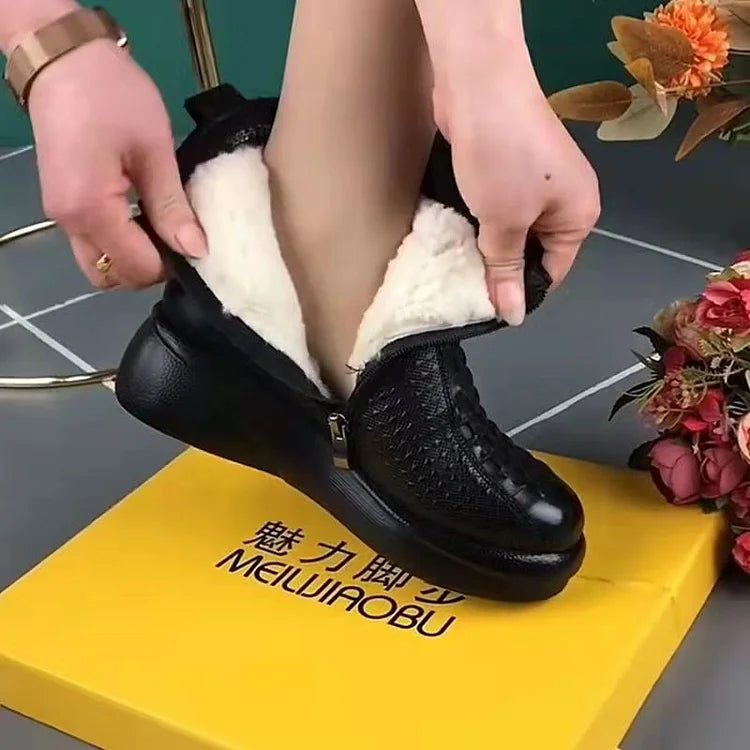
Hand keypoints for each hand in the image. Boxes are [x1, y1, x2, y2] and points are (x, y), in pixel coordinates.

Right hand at [28, 39, 205, 288]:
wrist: (62, 56)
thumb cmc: (112, 95)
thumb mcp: (154, 150)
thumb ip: (172, 207)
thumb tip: (197, 251)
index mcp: (91, 210)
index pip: (137, 268)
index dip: (170, 266)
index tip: (195, 245)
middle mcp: (69, 222)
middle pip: (111, 277)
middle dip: (148, 270)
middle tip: (178, 241)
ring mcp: (60, 215)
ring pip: (100, 263)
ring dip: (132, 258)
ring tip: (162, 228)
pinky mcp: (62, 204)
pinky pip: (92, 242)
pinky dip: (119, 243)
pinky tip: (144, 217)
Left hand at [437, 76, 599, 324]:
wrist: (480, 84)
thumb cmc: (502, 157)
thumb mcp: (505, 222)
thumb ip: (506, 269)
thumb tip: (514, 315)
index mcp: (579, 216)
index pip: (551, 272)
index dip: (521, 292)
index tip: (486, 308)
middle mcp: (565, 200)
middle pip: (531, 252)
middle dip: (500, 270)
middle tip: (465, 290)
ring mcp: (536, 181)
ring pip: (511, 231)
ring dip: (485, 246)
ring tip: (456, 267)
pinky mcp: (510, 168)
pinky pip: (498, 208)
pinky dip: (479, 222)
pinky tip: (456, 236)